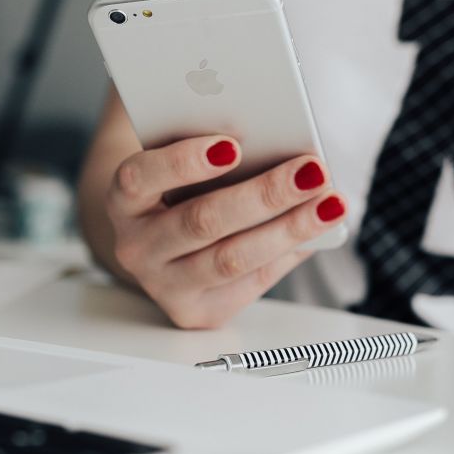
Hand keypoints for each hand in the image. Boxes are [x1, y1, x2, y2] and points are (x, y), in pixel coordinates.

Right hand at [105, 135, 347, 328]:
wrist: (157, 243)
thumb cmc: (177, 189)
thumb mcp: (181, 161)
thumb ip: (213, 147)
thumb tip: (278, 141)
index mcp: (123, 200)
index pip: (140, 179)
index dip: (183, 162)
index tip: (232, 145)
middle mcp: (135, 247)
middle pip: (202, 221)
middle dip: (264, 194)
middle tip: (312, 170)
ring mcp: (163, 285)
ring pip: (232, 259)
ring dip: (289, 229)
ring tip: (330, 203)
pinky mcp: (195, 312)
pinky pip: (251, 282)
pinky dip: (288, 253)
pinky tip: (318, 230)